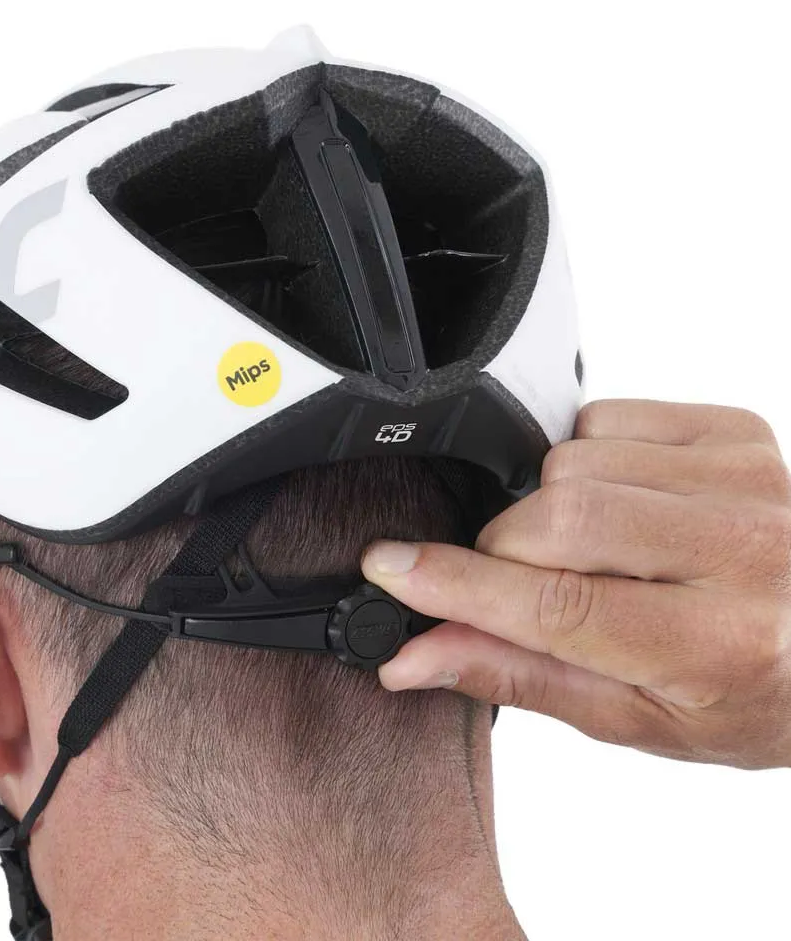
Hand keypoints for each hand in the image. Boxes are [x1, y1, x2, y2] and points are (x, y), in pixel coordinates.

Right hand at [364, 400, 790, 768]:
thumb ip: (517, 675)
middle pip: (557, 515)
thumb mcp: (636, 718)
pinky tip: (619, 505)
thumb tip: (415, 653)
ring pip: (571, 461)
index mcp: (720, 644)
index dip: (455, 585)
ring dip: (547, 506)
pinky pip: (604, 419)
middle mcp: (744, 552)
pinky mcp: (734, 431)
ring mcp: (743, 479)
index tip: (389, 569)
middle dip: (505, 548)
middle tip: (520, 580)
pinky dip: (582, 462)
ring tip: (589, 550)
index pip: (556, 606)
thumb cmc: (747, 691)